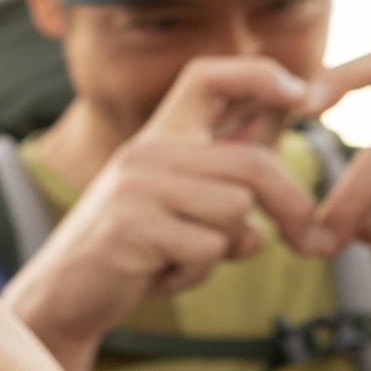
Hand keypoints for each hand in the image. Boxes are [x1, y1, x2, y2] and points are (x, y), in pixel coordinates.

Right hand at [9, 56, 328, 350]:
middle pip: (254, 163)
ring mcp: (135, 188)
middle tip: (308, 238)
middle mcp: (146, 152)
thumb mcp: (181, 204)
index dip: (260, 74)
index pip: (208, 76)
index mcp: (158, 137)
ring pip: (236, 209)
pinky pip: (208, 249)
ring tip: (183, 255)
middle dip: (291, 205)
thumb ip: (228, 180)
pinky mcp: (131, 228)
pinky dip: (197, 272)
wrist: (62, 295)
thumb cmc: (133, 252)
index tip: (302, 96)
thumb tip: (292, 171)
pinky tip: (161, 273)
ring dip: (227, 246)